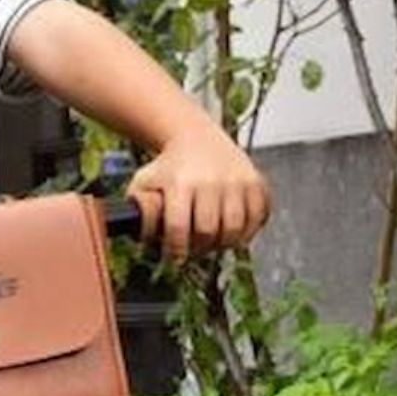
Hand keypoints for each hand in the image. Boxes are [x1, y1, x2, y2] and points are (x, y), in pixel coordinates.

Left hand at [128, 126, 270, 263]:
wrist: (195, 137)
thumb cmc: (168, 167)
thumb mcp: (144, 184)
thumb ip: (139, 212)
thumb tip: (137, 238)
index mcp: (180, 182)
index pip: (178, 229)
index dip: (175, 251)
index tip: (175, 258)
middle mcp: (211, 180)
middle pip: (209, 233)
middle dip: (200, 248)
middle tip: (195, 248)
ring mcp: (237, 180)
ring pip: (236, 230)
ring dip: (224, 243)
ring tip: (214, 241)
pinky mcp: (256, 181)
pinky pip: (258, 218)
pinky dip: (249, 230)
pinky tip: (234, 229)